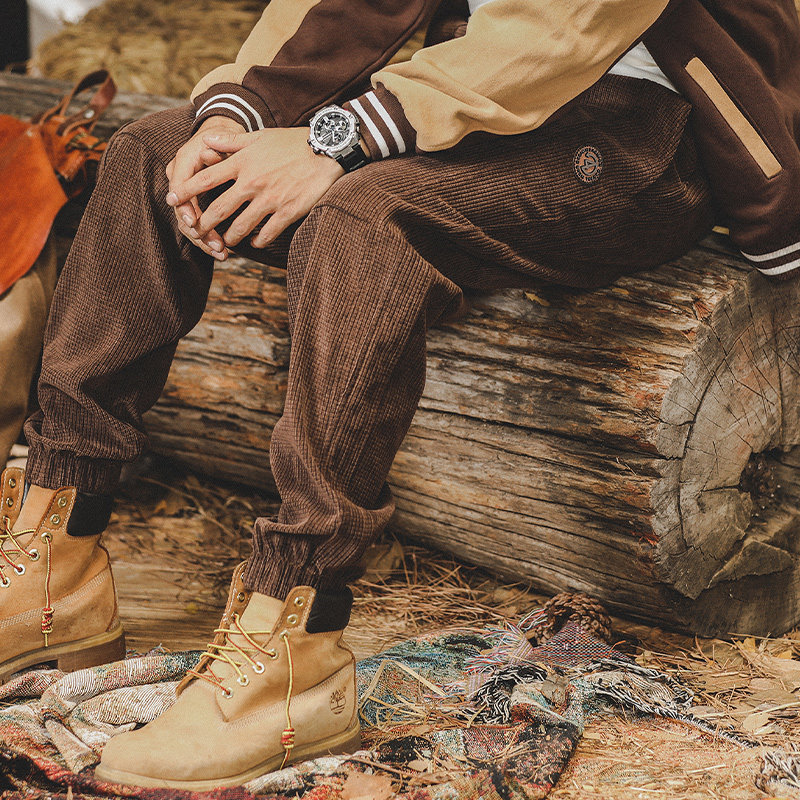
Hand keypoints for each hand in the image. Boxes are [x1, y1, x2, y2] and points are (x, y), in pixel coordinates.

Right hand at [165, 116, 244, 259]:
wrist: (223, 136)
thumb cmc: (226, 140)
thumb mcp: (224, 141)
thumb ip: (218, 152)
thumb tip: (209, 156)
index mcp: (183, 162)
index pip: (180, 188)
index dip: (186, 207)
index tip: (194, 223)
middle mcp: (179, 178)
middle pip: (183, 212)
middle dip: (200, 232)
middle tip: (218, 247)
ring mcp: (185, 193)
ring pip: (188, 224)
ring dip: (205, 241)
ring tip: (223, 254)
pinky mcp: (193, 204)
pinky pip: (196, 225)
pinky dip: (208, 239)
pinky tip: (222, 252)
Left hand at [165, 127, 344, 248]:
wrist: (326, 151)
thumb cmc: (292, 142)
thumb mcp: (259, 136)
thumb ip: (231, 141)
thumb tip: (206, 140)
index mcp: (242, 162)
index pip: (205, 178)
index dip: (185, 190)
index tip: (172, 199)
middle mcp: (251, 182)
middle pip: (219, 208)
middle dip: (204, 223)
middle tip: (196, 231)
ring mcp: (269, 199)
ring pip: (241, 226)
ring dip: (230, 237)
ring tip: (226, 242)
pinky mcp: (287, 212)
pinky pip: (267, 233)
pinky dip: (259, 241)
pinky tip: (255, 243)